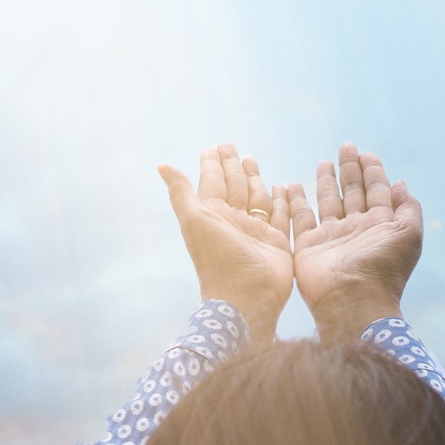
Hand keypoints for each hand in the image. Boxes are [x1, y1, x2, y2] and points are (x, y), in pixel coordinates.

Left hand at [158, 143, 293, 340]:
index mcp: (213, 215)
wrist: (246, 297)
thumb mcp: (195, 220)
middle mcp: (233, 221)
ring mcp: (256, 231)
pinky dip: (282, 201)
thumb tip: (162, 165)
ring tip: (252, 160)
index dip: (212, 165)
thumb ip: (181, 192)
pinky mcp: (278, 242)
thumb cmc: (217, 258)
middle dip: (233, 167)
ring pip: (257, 198)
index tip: (212, 147)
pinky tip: (283, 187)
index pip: (213, 182)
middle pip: (234, 186)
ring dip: (255, 179)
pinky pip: (282, 215)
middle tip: (231, 147)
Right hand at [289, 143, 423, 341]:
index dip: (373, 171)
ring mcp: (331, 237)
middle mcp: (355, 228)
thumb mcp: (409, 234)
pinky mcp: (308, 246)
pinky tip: (292, 185)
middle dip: (350, 169)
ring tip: (324, 162)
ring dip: (326, 181)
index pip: (377, 190)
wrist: (353, 302)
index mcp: (380, 225)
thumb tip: (400, 183)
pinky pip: (300, 218)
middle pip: (352, 191)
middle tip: (346, 146)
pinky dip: (295, 202)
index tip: (367, 153)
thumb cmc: (383, 269)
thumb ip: (407, 207)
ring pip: (327, 201)